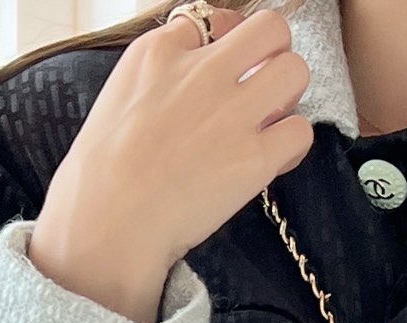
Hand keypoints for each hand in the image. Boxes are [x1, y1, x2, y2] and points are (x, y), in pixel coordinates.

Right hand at [27, 8, 313, 322]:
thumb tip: (190, 76)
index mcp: (161, 51)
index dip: (225, 45)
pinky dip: (294, 144)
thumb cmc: (106, 169)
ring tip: (271, 120)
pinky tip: (274, 158)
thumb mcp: (121, 94)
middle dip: (274, 53)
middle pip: (270, 29)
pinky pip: (301, 131)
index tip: (224, 71)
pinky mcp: (254, 158)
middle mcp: (202, 72)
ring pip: (295, 71)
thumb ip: (160, 76)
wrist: (111, 217)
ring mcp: (232, 113)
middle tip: (263, 85)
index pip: (213, 22)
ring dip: (290, 94)